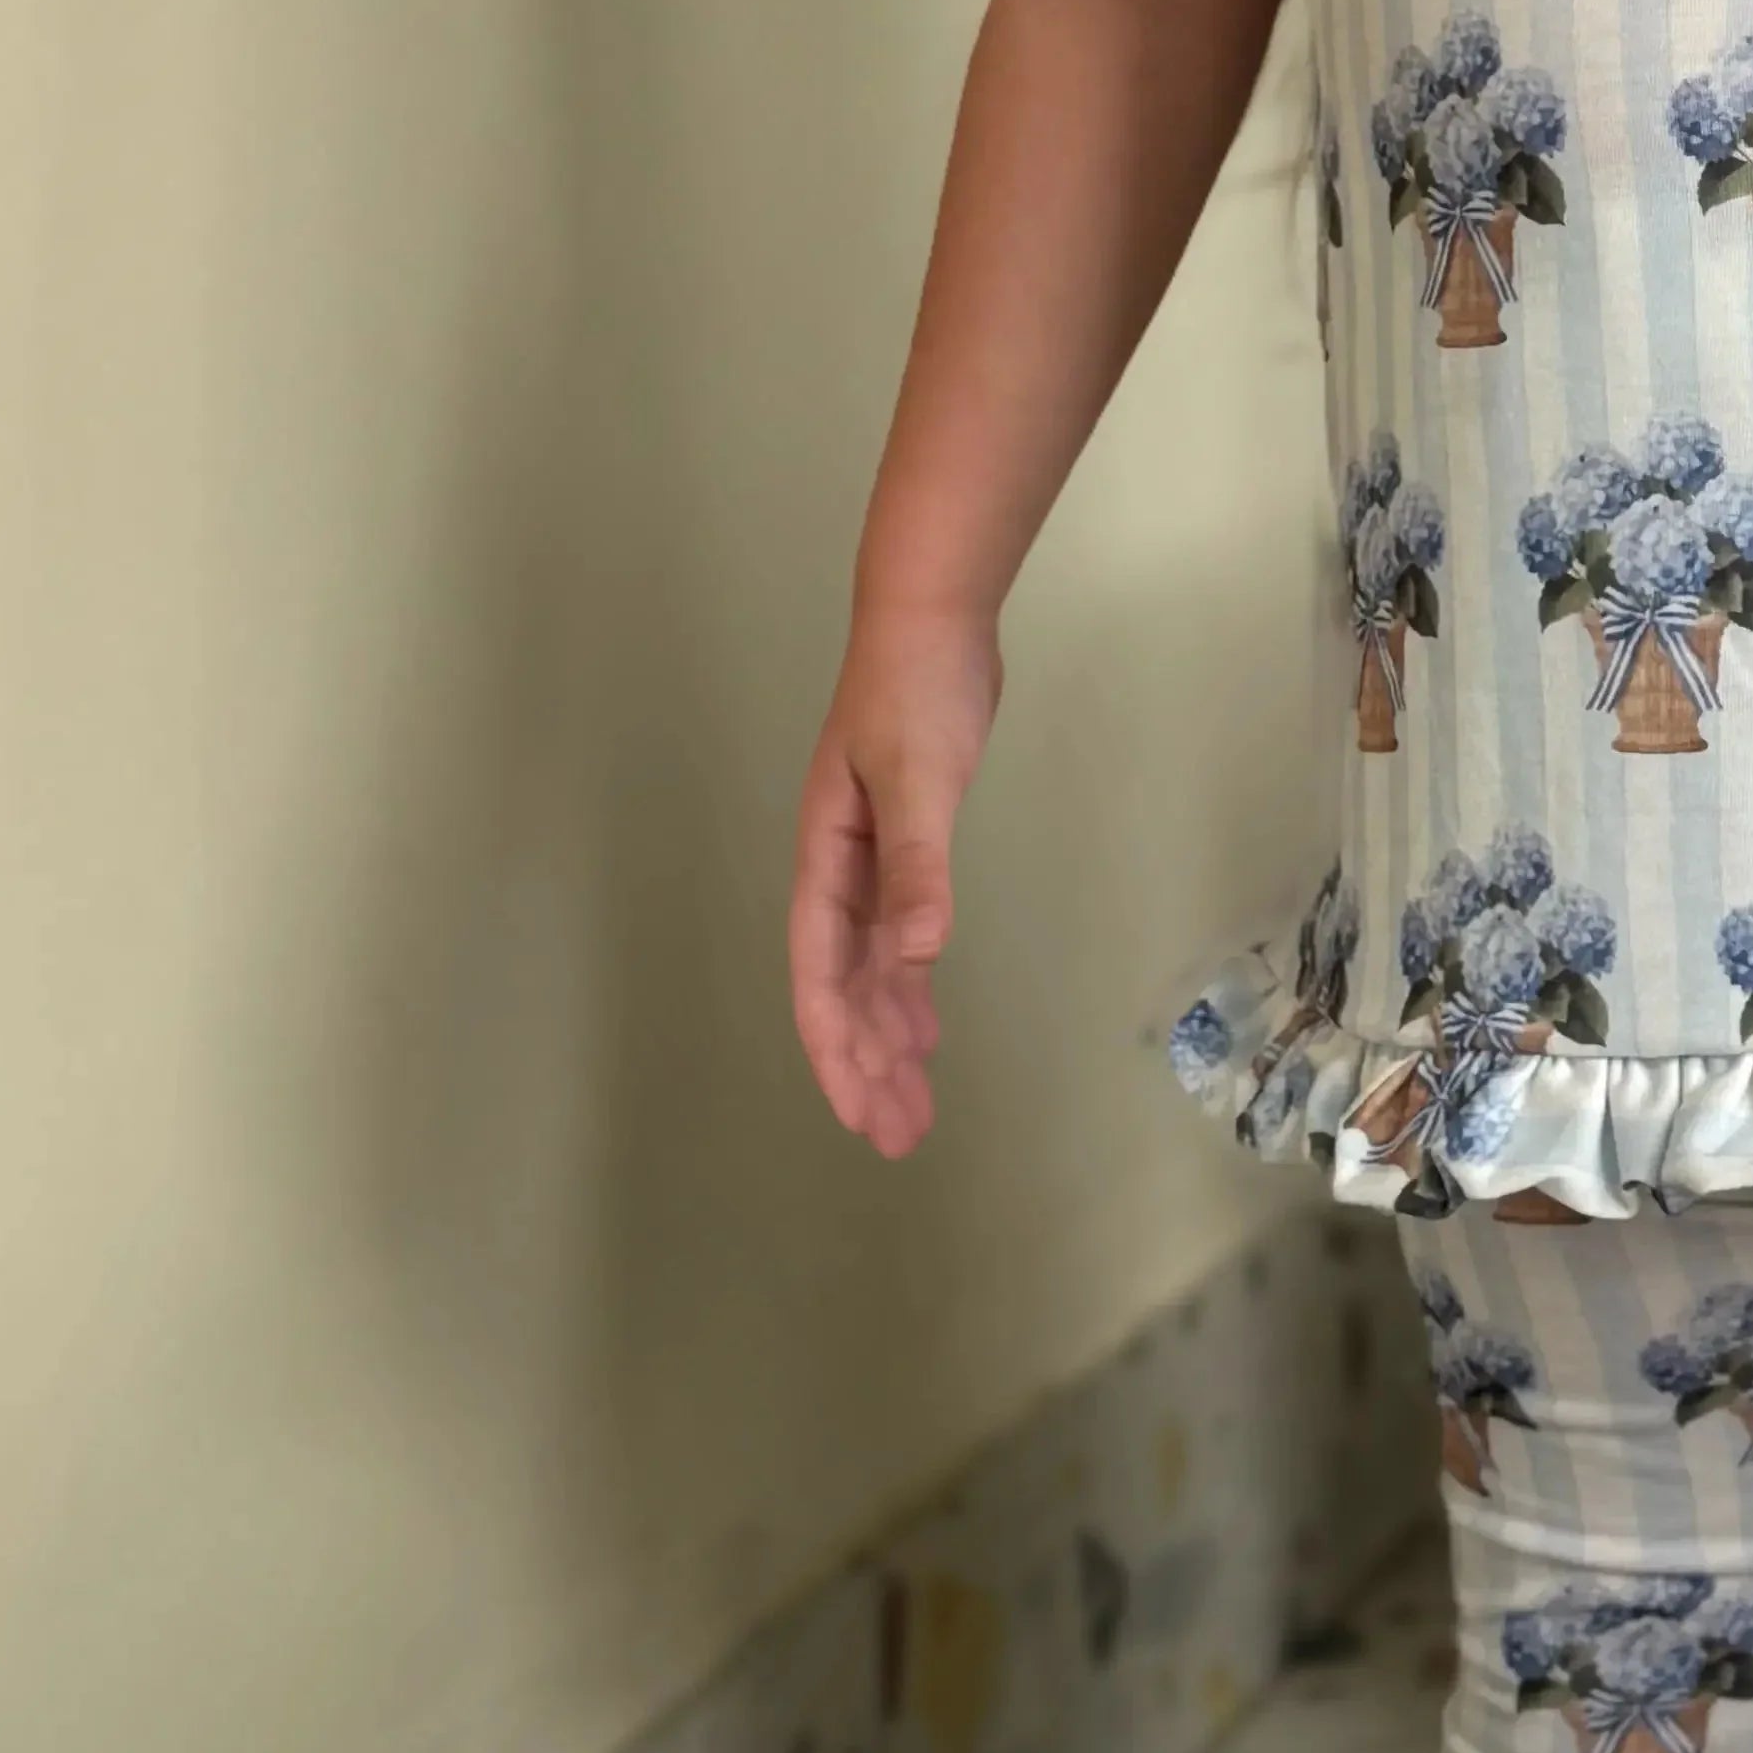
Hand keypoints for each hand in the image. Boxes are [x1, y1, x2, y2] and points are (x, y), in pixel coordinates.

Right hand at [789, 600, 999, 1156]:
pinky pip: (898, 936)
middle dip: (865, 1063)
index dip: (836, 1047)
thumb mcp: (918, 780)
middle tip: (897, 1138)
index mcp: (825, 862)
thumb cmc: (916, 690)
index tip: (858, 1111)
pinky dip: (910, 983)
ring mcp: (868, 859)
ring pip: (871, 970)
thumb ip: (917, 867)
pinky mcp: (905, 843)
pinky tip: (927, 1023)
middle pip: (842, 988)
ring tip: (915, 1104)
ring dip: (890, 1034)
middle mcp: (837, 871)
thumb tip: (918, 957)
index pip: (820, 977)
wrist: (931, 615)